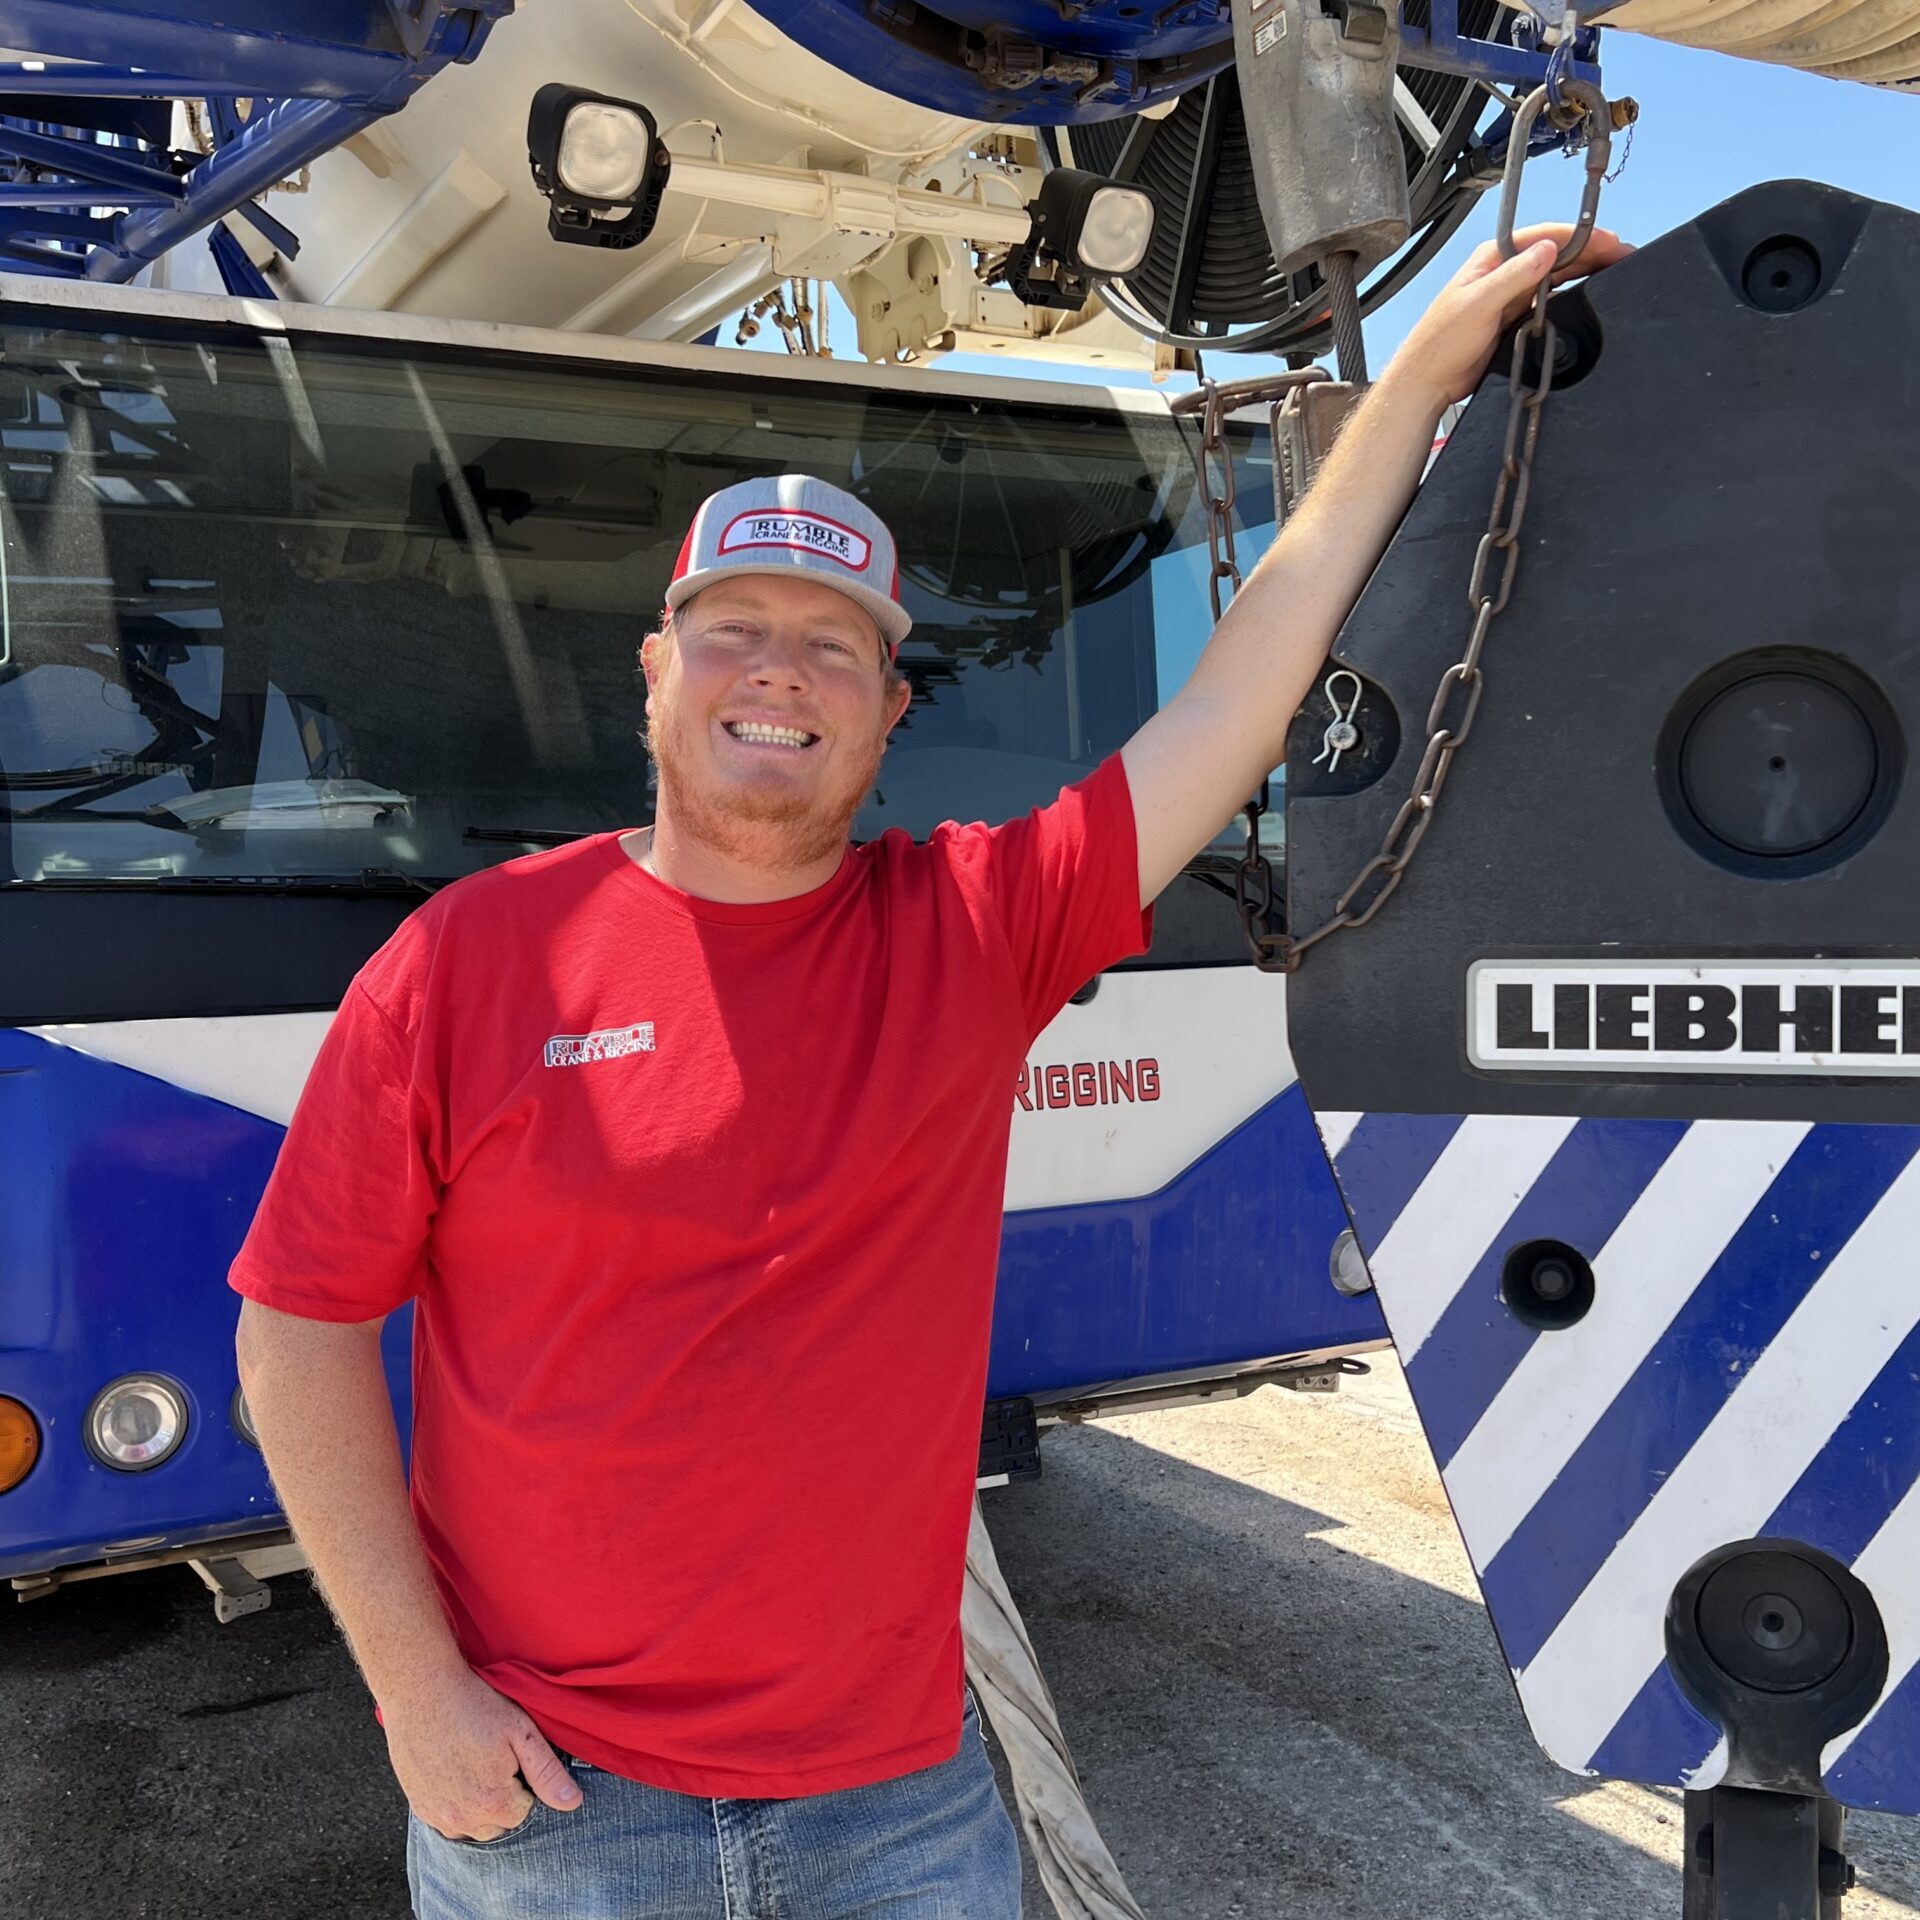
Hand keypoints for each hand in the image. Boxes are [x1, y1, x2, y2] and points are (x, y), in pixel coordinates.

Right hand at [382, 1665, 582, 1840]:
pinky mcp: (419, 1806)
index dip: (525, 1783)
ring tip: (477, 1768)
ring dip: (479, 1808)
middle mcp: (463, 1819)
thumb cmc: (475, 1705)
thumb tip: (573, 1804)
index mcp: (494, 1803)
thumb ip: (547, 1773)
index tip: (515, 1757)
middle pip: (498, 1825)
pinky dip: (455, 1808)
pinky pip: (445, 1823)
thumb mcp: (521, 1732)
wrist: (422, 1691)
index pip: (525, 1813)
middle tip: (496, 1759)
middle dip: (504, 1800)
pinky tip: (456, 1776)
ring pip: (471, 1828)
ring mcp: (437, 1815)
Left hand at [1386, 222, 1634, 407]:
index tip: (1607, 241)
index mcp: (1492, 259)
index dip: (1580, 237)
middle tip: (1622, 255)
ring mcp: (1511, 295)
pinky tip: (1587, 296)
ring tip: (1614, 271)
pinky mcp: (1515, 318)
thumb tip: (1546, 251)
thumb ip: (1513, 277)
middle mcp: (1503, 273)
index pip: (1544, 238)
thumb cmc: (1438, 343)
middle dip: (1591, 252)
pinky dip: (1571, 296)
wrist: (1428, 381)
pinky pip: (1550, 301)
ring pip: (1557, 276)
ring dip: (1585, 272)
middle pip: (1556, 255)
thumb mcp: (1478, 304)